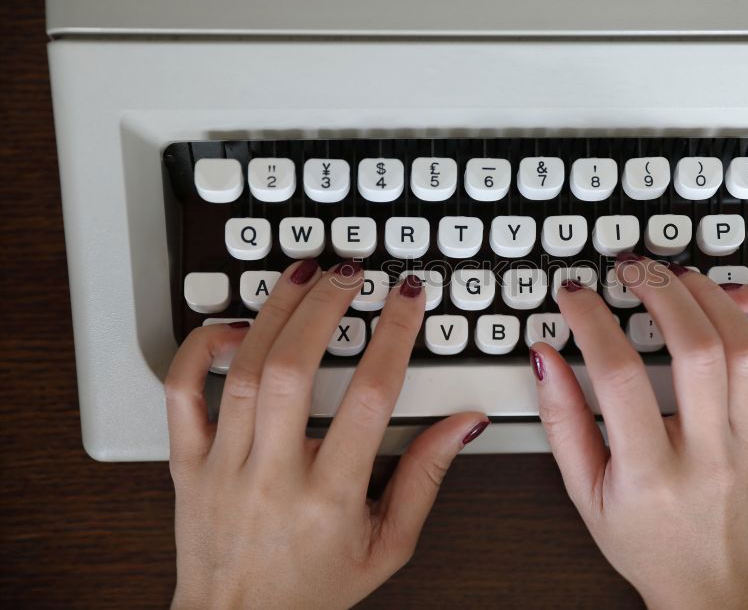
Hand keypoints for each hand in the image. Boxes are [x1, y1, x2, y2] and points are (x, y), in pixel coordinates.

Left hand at [164, 260, 487, 608]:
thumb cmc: (313, 589)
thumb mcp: (389, 546)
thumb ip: (426, 478)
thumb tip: (462, 423)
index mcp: (330, 498)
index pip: (371, 397)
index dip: (394, 333)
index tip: (406, 297)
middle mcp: (273, 476)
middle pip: (295, 368)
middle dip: (326, 305)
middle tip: (349, 272)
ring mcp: (223, 467)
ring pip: (243, 370)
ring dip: (276, 311)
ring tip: (303, 276)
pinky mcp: (187, 464)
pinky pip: (182, 393)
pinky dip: (201, 349)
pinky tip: (234, 327)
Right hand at [530, 255, 747, 609]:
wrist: (713, 581)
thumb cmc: (648, 542)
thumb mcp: (584, 493)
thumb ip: (562, 422)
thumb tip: (546, 357)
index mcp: (652, 471)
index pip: (620, 376)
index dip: (591, 321)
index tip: (574, 295)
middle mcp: (709, 449)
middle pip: (696, 346)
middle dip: (656, 289)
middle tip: (627, 268)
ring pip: (746, 343)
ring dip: (708, 293)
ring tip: (673, 276)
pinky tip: (738, 297)